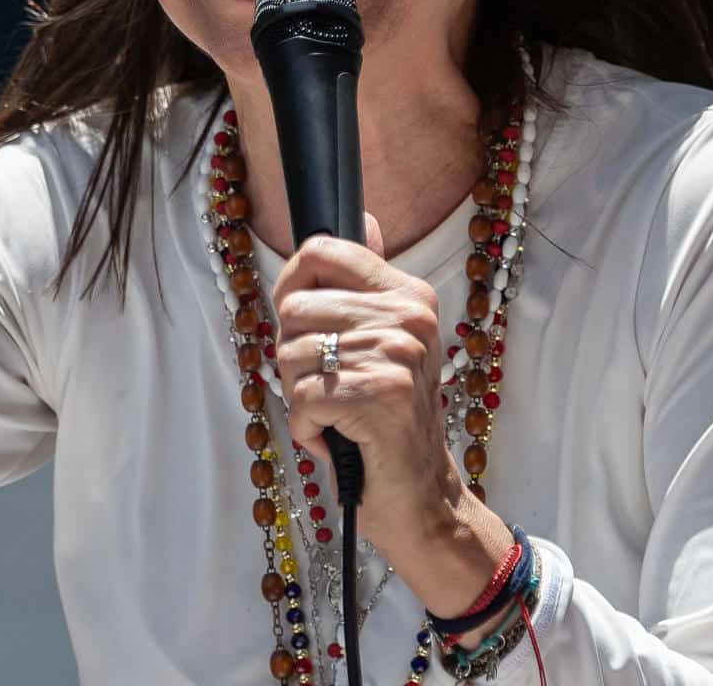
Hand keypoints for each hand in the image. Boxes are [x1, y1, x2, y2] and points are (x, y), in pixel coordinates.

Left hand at [270, 213, 466, 554]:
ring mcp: (396, 354)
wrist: (423, 495)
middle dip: (293, 356)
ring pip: (291, 355)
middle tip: (326, 387)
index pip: (322, 250)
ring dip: (298, 396)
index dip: (290, 284)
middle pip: (293, 309)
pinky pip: (300, 398)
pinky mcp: (379, 395)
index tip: (298, 322)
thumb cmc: (389, 420)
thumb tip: (366, 218)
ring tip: (335, 414)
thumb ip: (365, 285)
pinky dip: (305, 428)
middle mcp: (408, 316)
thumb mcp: (385, 342)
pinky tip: (335, 438)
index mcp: (408, 294)